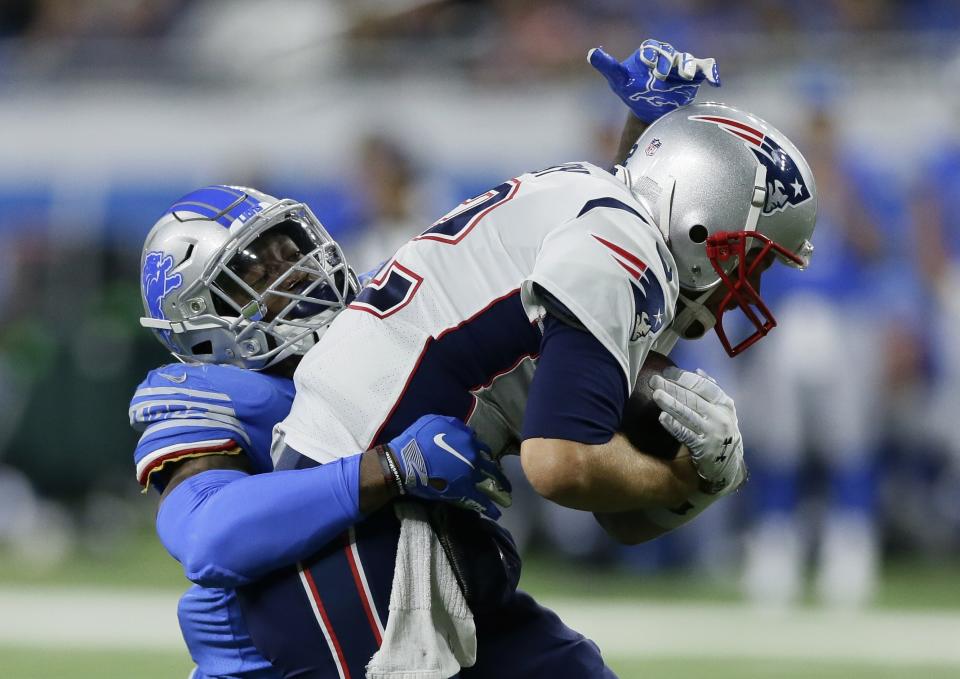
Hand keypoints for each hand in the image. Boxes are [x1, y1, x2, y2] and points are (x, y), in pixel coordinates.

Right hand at [386, 414, 511, 518]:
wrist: (404, 462)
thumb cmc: (415, 440)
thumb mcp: (433, 421)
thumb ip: (452, 425)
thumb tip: (462, 429)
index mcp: (466, 438)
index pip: (480, 446)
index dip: (483, 454)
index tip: (486, 460)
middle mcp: (472, 454)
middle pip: (490, 463)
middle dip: (497, 471)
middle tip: (502, 479)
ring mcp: (470, 472)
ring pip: (490, 480)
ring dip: (500, 487)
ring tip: (506, 494)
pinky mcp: (464, 489)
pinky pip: (480, 499)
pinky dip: (489, 507)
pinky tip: (496, 513)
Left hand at [588, 39, 719, 123]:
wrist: (649, 110)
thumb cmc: (632, 92)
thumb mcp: (618, 80)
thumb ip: (608, 66)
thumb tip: (591, 53)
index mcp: (649, 51)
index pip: (653, 49)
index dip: (653, 57)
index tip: (652, 70)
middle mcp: (667, 55)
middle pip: (671, 54)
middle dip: (670, 63)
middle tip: (666, 75)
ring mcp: (681, 65)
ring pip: (687, 61)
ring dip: (688, 67)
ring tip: (684, 76)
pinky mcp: (694, 76)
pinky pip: (705, 68)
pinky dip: (711, 72)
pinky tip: (715, 81)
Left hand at [649, 367, 745, 494]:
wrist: (728, 464)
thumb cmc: (720, 431)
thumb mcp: (722, 410)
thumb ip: (710, 390)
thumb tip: (697, 371)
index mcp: (724, 403)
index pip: (704, 386)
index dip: (685, 378)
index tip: (667, 372)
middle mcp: (719, 416)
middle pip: (693, 398)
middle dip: (672, 388)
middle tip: (655, 380)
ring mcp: (711, 432)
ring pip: (688, 414)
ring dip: (671, 404)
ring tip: (656, 394)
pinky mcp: (702, 448)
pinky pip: (686, 434)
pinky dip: (674, 425)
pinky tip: (662, 417)